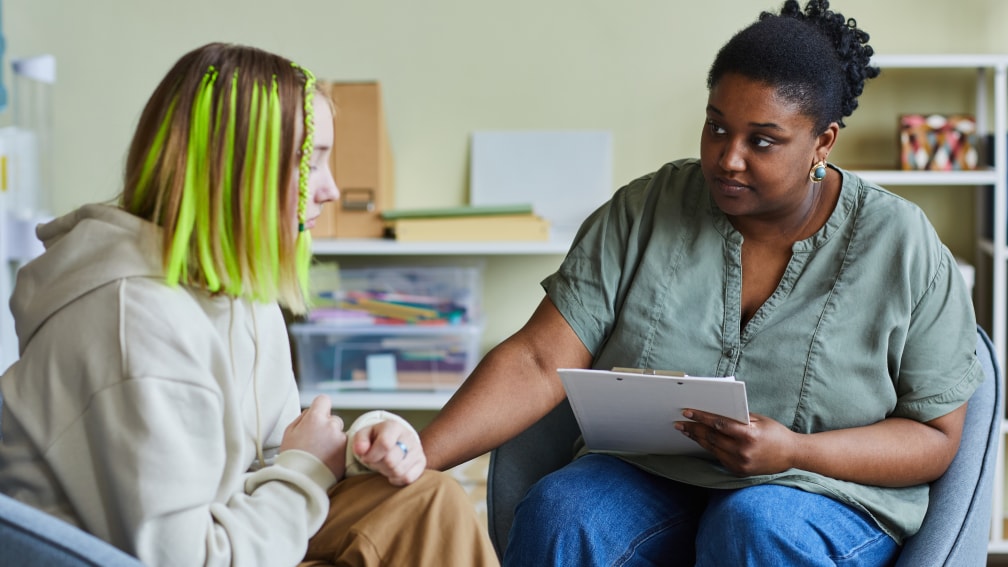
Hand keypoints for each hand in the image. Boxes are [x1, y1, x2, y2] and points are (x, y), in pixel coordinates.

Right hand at [281, 395, 347, 478]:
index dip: (320, 407)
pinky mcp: (347, 452)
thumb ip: (303, 417)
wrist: (300, 481)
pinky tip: (327, 460)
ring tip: (320, 454)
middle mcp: (331, 425)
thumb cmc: (292, 457)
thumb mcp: (289, 432)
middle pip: (333, 419)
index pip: (324, 400)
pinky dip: (338, 451)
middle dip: (326, 427)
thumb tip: (312, 411)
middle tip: (315, 442)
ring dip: (333, 439)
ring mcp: (340, 439)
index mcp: (315, 418)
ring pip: (339, 433)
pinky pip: (344, 446)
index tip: (317, 416)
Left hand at [352, 419, 425, 485]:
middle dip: (378, 464)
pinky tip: (392, 471)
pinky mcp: (422, 463)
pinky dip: (397, 478)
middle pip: (391, 461)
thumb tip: (361, 450)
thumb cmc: (376, 438)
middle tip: (376, 461)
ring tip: (384, 465)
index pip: (385, 444)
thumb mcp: (364, 435)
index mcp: (393, 427)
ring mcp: (417, 450)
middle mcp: (409, 437)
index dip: (372, 455)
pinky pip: (408, 478)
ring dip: (387, 472)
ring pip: (399, 471)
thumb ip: (359, 441)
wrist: (393, 440)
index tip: (366, 457)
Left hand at [675, 409, 797, 475]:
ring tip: (686, 431)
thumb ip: (738, 417)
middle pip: (711, 438)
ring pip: (712, 448)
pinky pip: (719, 457)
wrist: (792, 455)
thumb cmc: (776, 433)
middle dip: (694, 429)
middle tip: (680, 423)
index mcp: (748, 435)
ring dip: (698, 439)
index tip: (687, 412)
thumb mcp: (759, 420)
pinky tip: (701, 441)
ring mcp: (740, 463)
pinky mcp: (739, 471)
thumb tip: (715, 411)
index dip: (701, 418)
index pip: (718, 424)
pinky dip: (709, 448)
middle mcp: (743, 451)